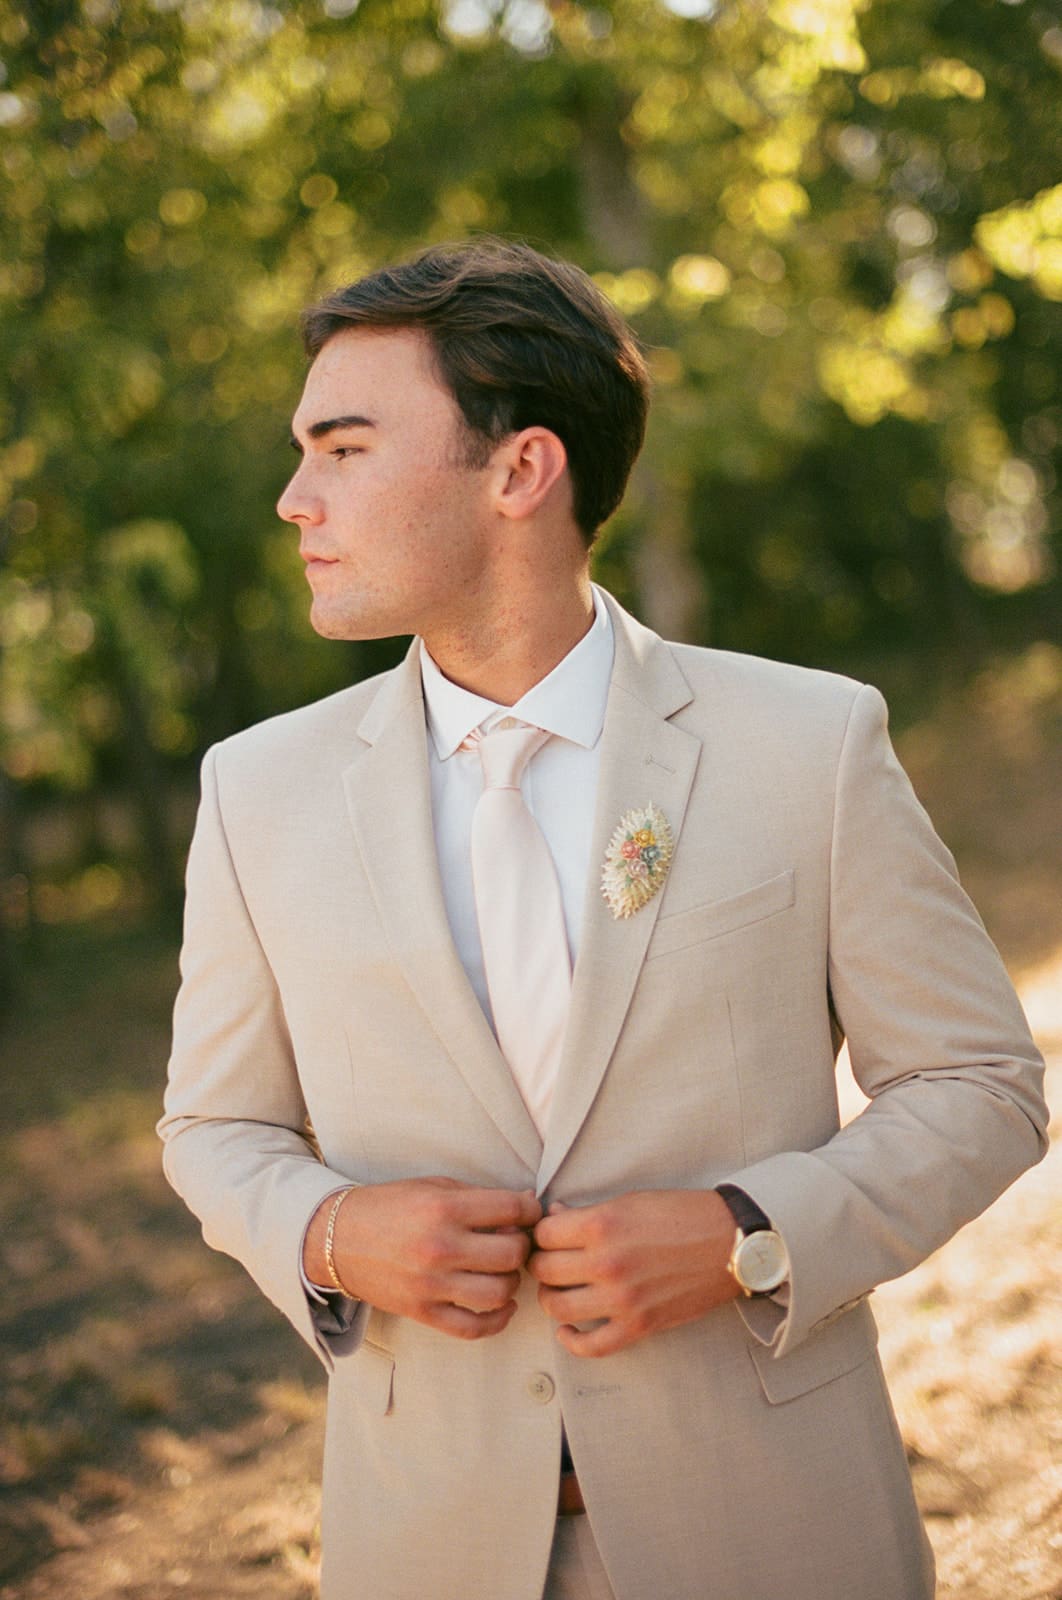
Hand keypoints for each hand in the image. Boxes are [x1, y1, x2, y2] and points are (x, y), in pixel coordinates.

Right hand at [304, 1178, 541, 1340]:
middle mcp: (440, 1247)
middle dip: (522, 1247)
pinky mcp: (422, 1312)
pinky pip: (472, 1328)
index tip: (529, 1215)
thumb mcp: (432, 1186)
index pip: (511, 1210)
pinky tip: (502, 1306)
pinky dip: (496, 1321)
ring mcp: (431, 1284)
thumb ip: (479, 1195)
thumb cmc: (389, 1206)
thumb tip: (529, 1203)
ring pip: (498, 1293)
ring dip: (511, 1283)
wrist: (337, 1238)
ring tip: (504, 1272)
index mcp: (444, 1208)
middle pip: (511, 1254)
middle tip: (516, 1243)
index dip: (530, 1211)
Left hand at [528, 1189, 739, 1356]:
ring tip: (560, 1289)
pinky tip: (568, 1328)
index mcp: (602, 1224)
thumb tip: (552, 1218)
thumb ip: (588, 1213)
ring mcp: (622, 1299)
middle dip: (542, 1264)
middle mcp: (607, 1263)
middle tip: (551, 1261)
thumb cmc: (681, 1214)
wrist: (729, 1241)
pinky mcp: (639, 1326)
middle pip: (544, 1270)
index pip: (543, 1234)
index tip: (549, 1237)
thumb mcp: (630, 1201)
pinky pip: (591, 1346)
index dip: (542, 1234)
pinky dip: (572, 1341)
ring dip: (552, 1299)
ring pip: (558, 1307)